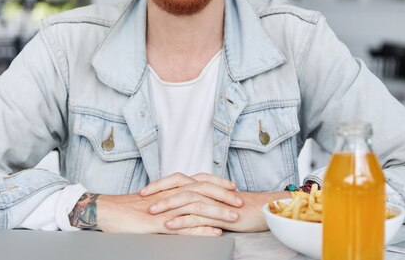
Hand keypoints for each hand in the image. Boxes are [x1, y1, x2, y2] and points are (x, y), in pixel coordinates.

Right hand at [96, 173, 241, 235]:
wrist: (107, 211)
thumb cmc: (128, 208)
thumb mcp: (153, 201)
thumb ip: (170, 199)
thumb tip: (185, 202)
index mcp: (170, 188)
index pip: (198, 181)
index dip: (216, 182)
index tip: (232, 187)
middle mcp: (170, 194)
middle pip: (201, 190)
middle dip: (223, 195)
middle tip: (240, 201)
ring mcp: (165, 208)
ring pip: (196, 206)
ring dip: (217, 212)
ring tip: (233, 218)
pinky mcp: (159, 222)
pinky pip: (183, 225)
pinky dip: (200, 228)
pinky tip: (213, 233)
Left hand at [143, 173, 288, 232]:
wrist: (263, 210)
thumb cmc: (240, 207)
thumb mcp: (215, 202)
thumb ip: (200, 200)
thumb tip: (181, 204)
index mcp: (204, 184)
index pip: (177, 180)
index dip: (160, 184)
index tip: (144, 190)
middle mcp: (207, 189)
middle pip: (178, 185)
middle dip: (158, 190)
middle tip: (141, 197)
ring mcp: (213, 200)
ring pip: (185, 199)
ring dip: (166, 205)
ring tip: (151, 211)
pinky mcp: (219, 214)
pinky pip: (197, 216)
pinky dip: (181, 220)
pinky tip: (169, 224)